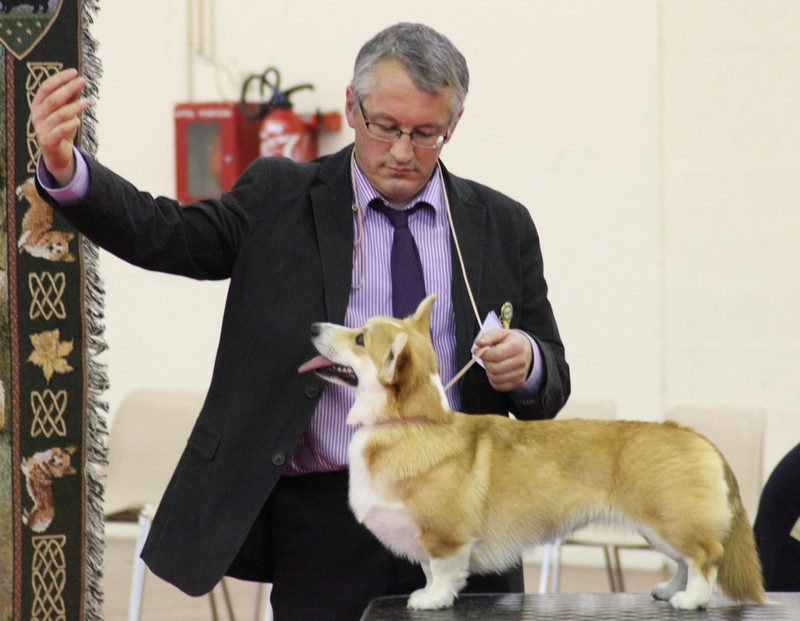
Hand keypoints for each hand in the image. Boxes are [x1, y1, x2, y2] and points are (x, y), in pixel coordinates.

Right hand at [31, 68, 89, 185]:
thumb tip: (78, 81)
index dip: (60, 79)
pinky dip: (70, 125)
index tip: (74, 72)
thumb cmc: (60, 128)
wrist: (56, 154)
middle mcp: (37, 115)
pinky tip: (78, 121)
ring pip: (59, 114)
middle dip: (69, 88)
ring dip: (75, 106)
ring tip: (88, 101)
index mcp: (38, 104)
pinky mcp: (48, 141)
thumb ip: (69, 98)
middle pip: (53, 99)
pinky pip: (60, 131)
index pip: (46, 87)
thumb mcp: (65, 111)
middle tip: (83, 81)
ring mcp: (41, 128)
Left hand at [474, 329, 532, 392]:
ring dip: (489, 371)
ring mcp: (521, 374)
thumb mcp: (500, 334)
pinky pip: (498, 386)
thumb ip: (488, 337)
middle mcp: (521, 361)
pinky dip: (493, 380)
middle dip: (486, 363)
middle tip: (486, 357)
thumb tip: (479, 343)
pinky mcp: (518, 383)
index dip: (484, 354)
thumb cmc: (510, 341)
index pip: (496, 354)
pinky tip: (496, 371)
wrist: (526, 350)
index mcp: (517, 346)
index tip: (479, 351)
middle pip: (494, 368)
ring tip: (492, 363)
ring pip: (495, 378)